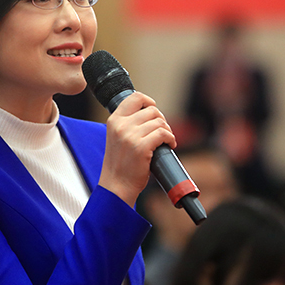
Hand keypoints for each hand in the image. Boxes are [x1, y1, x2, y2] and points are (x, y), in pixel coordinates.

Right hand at [98, 92, 175, 206]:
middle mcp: (121, 125)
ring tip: (166, 141)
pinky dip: (171, 138)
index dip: (148, 101)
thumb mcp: (116, 138)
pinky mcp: (141, 147)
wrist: (116, 186)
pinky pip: (163, 134)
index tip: (154, 111)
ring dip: (167, 131)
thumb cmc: (120, 165)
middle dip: (161, 120)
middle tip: (162, 132)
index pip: (134, 97)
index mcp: (114, 120)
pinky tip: (170, 145)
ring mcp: (130, 136)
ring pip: (159, 122)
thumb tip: (151, 112)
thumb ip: (127, 124)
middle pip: (152, 110)